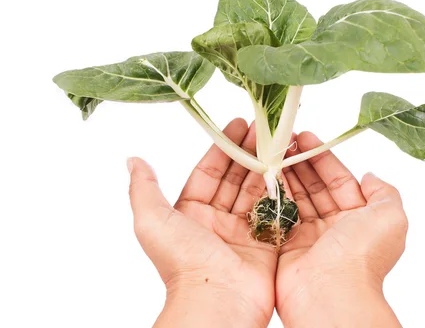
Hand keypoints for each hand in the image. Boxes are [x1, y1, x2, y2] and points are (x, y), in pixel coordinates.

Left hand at [127, 118, 274, 327]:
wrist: (218, 300)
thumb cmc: (182, 263)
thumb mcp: (153, 221)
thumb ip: (143, 188)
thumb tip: (133, 160)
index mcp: (191, 214)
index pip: (209, 172)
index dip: (222, 147)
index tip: (237, 125)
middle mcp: (217, 221)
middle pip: (236, 178)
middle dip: (249, 151)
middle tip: (264, 128)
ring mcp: (243, 231)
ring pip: (257, 190)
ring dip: (268, 165)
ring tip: (281, 141)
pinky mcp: (267, 243)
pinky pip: (276, 210)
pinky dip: (283, 189)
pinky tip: (290, 167)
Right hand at [277, 132, 407, 326]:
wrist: (330, 294)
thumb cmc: (361, 255)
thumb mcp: (390, 216)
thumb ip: (384, 192)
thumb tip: (370, 176)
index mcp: (359, 219)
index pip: (339, 180)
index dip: (324, 158)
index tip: (307, 138)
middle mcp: (335, 227)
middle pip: (315, 187)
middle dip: (301, 163)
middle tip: (284, 142)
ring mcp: (309, 237)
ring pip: (295, 198)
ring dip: (285, 175)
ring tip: (271, 153)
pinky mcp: (286, 247)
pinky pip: (278, 215)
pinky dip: (271, 195)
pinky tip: (263, 175)